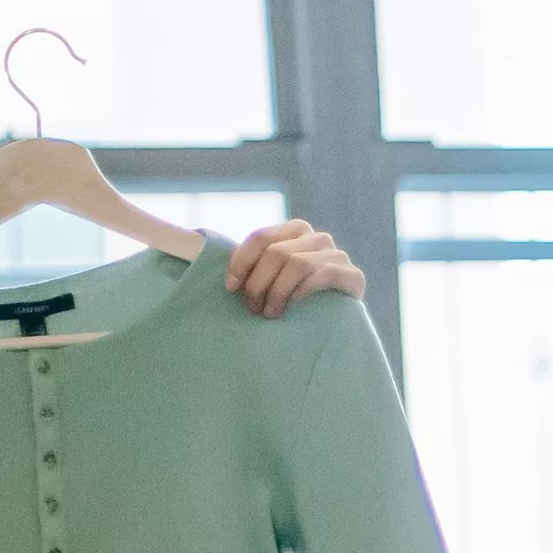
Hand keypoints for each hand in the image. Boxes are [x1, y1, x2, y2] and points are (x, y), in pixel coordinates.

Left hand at [223, 219, 364, 317]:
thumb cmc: (296, 300)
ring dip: (277, 292)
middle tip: (253, 309)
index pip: (261, 238)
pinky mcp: (353, 275)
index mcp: (295, 231)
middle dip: (258, 284)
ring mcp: (337, 254)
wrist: (338, 322)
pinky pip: (322, 275)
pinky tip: (294, 306)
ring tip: (270, 314)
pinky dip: (302, 291)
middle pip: (276, 253)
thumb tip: (199, 248)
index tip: (231, 288)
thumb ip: (254, 264)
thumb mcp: (272, 277)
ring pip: (296, 263)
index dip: (241, 262)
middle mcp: (317, 237)